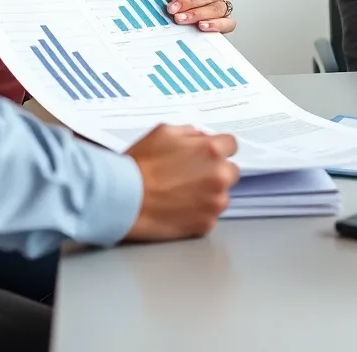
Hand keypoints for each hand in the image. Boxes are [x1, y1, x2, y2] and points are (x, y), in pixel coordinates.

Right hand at [125, 125, 239, 240]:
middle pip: (231, 171)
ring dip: (209, 194)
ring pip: (222, 195)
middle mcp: (219, 176)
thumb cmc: (140, 165)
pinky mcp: (206, 224)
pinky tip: (179, 208)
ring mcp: (214, 202)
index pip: (232, 145)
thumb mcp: (165, 132)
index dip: (218, 149)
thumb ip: (191, 133)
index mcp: (211, 150)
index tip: (209, 155)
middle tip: (192, 175)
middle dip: (216, 171)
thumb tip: (201, 138)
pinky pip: (210, 216)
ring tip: (182, 194)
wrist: (124, 198)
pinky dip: (199, 213)